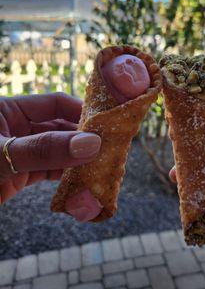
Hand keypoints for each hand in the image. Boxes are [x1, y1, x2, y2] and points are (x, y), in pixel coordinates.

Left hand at [0, 93, 101, 220]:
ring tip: (102, 170)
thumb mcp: (2, 155)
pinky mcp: (20, 174)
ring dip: (78, 161)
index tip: (106, 125)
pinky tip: (81, 185)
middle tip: (111, 151)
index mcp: (10, 109)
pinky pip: (50, 172)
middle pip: (61, 128)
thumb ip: (44, 149)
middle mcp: (19, 127)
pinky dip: (66, 178)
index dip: (82, 112)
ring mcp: (21, 151)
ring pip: (58, 151)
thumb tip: (91, 144)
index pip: (56, 103)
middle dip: (85, 140)